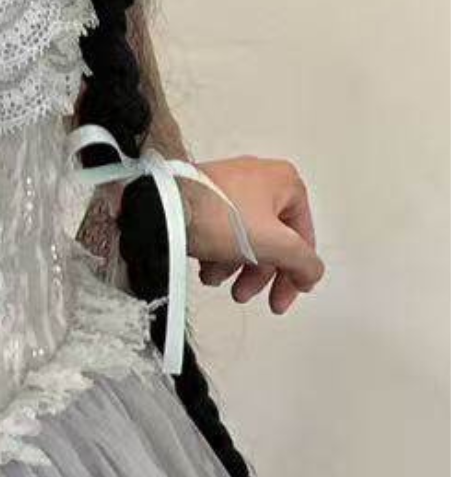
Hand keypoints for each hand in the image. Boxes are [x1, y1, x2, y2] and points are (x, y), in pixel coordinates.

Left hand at [183, 155, 322, 316]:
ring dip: (235, 267)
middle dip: (258, 274)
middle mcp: (261, 178)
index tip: (283, 297)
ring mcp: (231, 185)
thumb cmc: (219, 216)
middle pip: (273, 240)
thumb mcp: (275, 244)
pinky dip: (218, 252)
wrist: (164, 206)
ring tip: (216, 280)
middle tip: (244, 295)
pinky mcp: (206, 195)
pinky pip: (222, 229)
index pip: (303, 237)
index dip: (296, 273)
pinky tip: (205, 267)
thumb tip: (310, 274)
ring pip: (246, 238)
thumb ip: (304, 262)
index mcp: (285, 182)